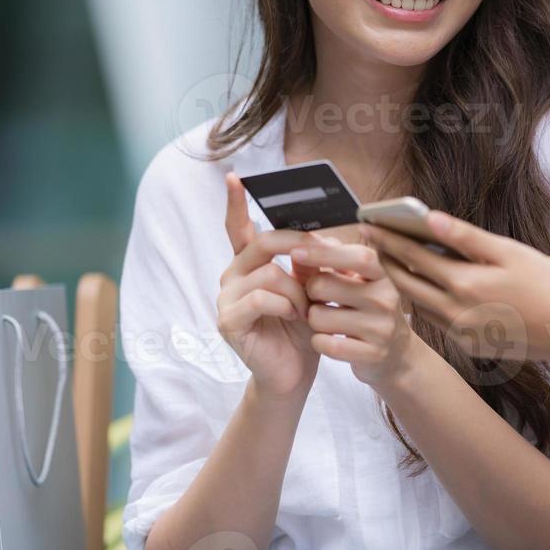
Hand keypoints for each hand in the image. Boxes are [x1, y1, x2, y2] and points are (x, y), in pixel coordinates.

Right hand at [217, 173, 319, 400]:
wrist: (295, 373)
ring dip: (299, 291)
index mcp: (249, 264)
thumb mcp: (313, 288)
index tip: (234, 176)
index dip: (235, 202)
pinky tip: (294, 320)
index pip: (238, 227)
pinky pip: (262, 298)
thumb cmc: (303, 329)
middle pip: (264, 242)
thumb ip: (311, 261)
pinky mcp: (228, 320)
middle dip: (298, 247)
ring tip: (307, 310)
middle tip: (323, 258)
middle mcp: (232, 275)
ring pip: (270, 272)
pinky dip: (286, 307)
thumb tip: (323, 238)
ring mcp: (226, 298)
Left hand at [290, 232, 430, 391]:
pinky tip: (329, 339)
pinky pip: (324, 343)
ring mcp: (381, 328)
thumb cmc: (369, 310)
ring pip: (318, 317)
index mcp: (382, 275)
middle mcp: (385, 298)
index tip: (296, 252)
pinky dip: (318, 342)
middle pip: (323, 285)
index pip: (356, 257)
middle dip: (310, 292)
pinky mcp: (372, 354)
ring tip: (327, 321)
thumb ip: (333, 262)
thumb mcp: (360, 282)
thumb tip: (302, 246)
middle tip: (319, 299)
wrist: (397, 353)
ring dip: (313, 320)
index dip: (324, 253)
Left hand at [364, 212, 549, 364]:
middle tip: (371, 243)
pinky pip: (439, 322)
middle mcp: (457, 313)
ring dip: (404, 284)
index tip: (368, 225)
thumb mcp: (510, 252)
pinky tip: (427, 290)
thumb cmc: (548, 285)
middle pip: (407, 285)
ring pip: (420, 306)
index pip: (413, 258)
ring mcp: (462, 334)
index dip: (388, 240)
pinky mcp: (470, 346)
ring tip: (392, 263)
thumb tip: (430, 219)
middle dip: (386, 262)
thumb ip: (466, 237)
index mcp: (465, 284)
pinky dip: (427, 303)